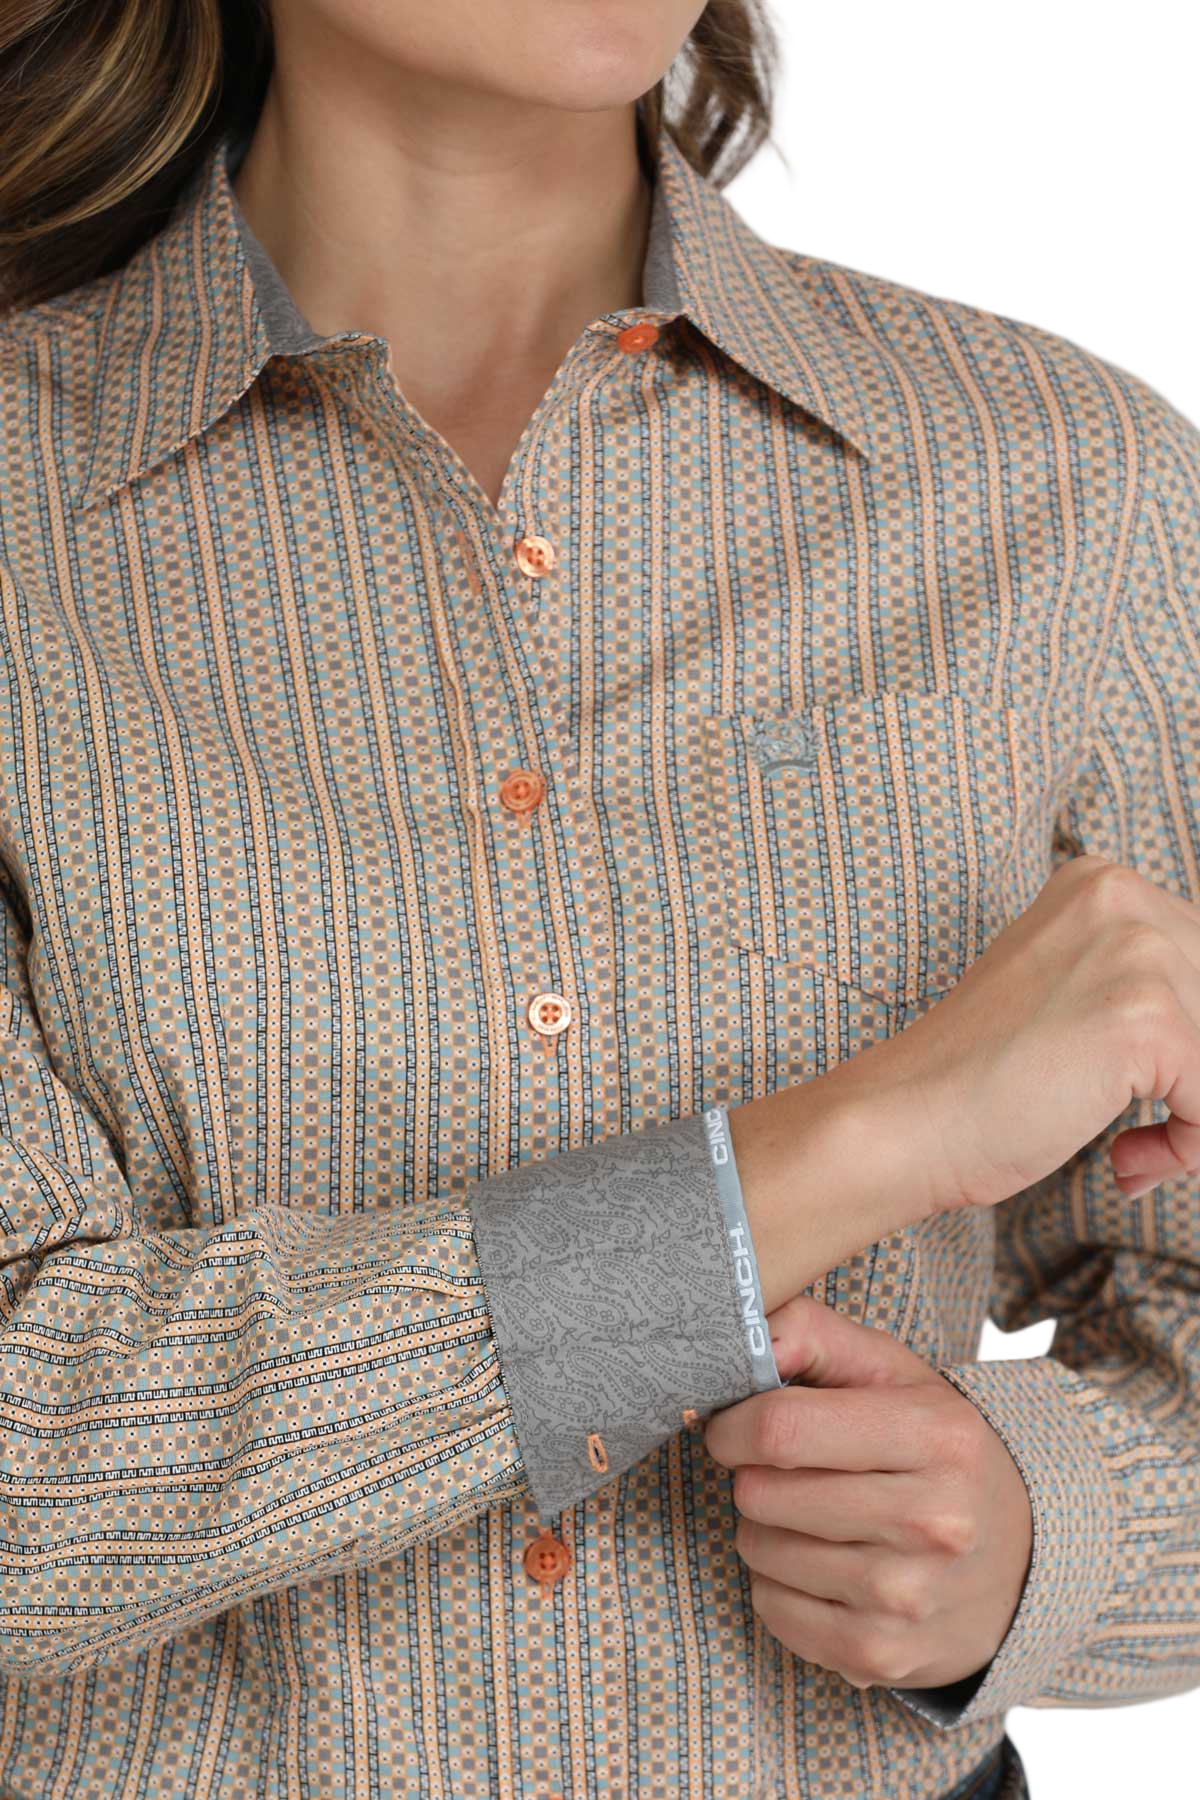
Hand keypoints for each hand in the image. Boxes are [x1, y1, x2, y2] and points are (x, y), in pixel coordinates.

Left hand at [703, 1294, 1033, 1693]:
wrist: (1021, 1561)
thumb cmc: (936, 1451)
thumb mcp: (894, 1373)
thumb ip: (816, 1335)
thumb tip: (748, 1333)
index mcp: (938, 1437)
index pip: (783, 1429)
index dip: (735, 1426)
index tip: (734, 1428)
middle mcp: (934, 1521)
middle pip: (764, 1493)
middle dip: (750, 1477)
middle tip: (780, 1473)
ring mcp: (909, 1598)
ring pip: (761, 1551)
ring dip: (762, 1529)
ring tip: (807, 1517)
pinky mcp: (884, 1655)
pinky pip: (773, 1610)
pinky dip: (775, 1585)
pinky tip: (816, 1567)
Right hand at [874, 854, 1199, 1210]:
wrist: (907, 1117)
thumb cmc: (980, 1078)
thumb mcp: (1069, 992)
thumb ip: (1140, 985)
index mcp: (1102, 882)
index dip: (1186, 1043)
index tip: (1151, 1090)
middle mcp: (1123, 897)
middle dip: (1195, 1078)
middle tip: (1145, 1135)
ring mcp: (1137, 953)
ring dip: (1195, 1119)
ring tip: (1132, 1151)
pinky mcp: (1146, 1019)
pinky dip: (1186, 1147)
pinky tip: (1123, 1160)